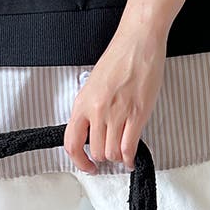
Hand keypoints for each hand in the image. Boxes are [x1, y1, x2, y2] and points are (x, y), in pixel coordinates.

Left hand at [64, 22, 166, 172]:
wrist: (138, 42)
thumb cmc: (119, 59)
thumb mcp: (93, 85)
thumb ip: (90, 110)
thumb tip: (92, 132)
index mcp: (83, 103)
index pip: (71, 143)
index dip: (79, 161)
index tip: (87, 166)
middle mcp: (97, 110)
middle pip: (96, 151)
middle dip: (104, 157)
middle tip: (110, 155)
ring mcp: (117, 113)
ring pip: (112, 153)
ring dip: (117, 157)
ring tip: (122, 154)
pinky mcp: (137, 114)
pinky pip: (129, 147)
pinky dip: (130, 158)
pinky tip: (131, 158)